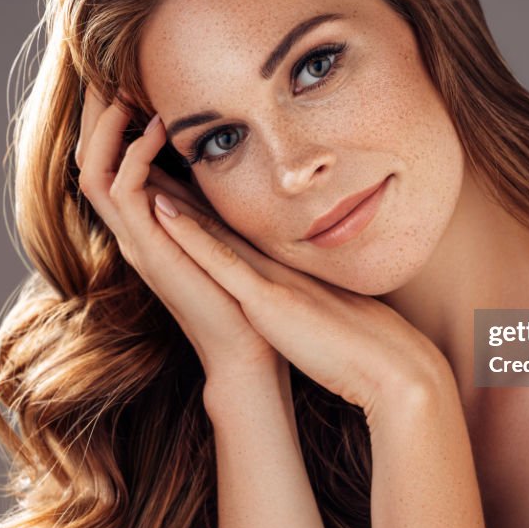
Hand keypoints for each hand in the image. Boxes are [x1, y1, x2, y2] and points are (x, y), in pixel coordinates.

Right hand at [74, 85, 281, 381]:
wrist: (248, 350)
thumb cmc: (243, 292)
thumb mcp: (221, 232)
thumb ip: (210, 201)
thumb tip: (221, 161)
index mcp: (146, 223)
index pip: (109, 160)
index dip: (113, 119)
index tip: (134, 76)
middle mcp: (132, 229)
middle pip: (89, 158)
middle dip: (98, 111)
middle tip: (112, 67)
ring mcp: (135, 240)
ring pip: (92, 169)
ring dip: (106, 125)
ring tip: (128, 87)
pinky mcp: (150, 250)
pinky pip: (122, 190)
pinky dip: (135, 153)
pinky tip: (161, 127)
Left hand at [149, 181, 452, 415]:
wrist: (390, 369)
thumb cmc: (364, 350)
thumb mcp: (327, 317)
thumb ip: (308, 303)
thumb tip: (300, 304)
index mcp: (285, 274)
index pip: (237, 235)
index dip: (203, 208)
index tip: (173, 183)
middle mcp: (274, 268)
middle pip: (217, 223)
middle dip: (179, 192)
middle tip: (143, 158)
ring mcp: (270, 279)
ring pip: (211, 231)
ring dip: (174, 200)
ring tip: (138, 168)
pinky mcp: (267, 299)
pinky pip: (220, 261)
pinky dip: (190, 235)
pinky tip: (162, 211)